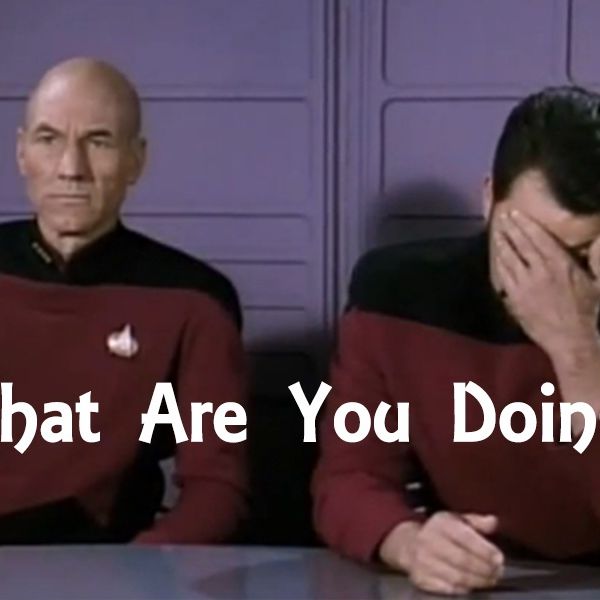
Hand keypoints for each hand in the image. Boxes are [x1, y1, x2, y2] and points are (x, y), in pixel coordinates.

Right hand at [379, 512, 503, 595]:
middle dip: (485, 569)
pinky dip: (463, 589)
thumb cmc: (440, 533)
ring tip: (489, 580)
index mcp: (441, 524)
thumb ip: (476, 522)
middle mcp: (429, 541)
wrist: (408, 544)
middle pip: (463, 560)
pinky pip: (448, 588)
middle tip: (497, 573)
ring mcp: (423, 561)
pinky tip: (471, 585)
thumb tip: (493, 521)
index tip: (499, 559)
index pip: (466, 538)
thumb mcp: (455, 520)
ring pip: (457, 577)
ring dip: (478, 581)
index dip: (485, 550)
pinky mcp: (421, 578)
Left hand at [493, 210, 599, 359]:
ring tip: (496, 233)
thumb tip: (597, 239)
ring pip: (508, 259)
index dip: (525, 223)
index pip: (538, 237)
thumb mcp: (599, 283)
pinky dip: (498, 265)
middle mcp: (539, 271)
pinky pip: (503, 277)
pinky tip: (496, 258)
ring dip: (501, 244)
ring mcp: (524, 285)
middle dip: (510, 228)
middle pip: (520, 244)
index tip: (516, 213)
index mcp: (560, 264)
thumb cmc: (591, 313)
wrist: (573, 341)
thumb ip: (597, 259)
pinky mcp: (514, 299)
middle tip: (502, 216)